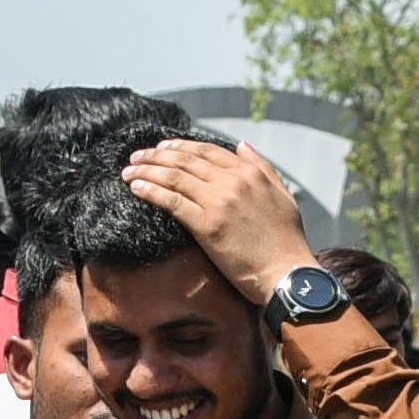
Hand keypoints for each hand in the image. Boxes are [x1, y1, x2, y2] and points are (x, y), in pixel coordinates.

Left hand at [118, 136, 324, 311]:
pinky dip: (151, 191)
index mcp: (250, 173)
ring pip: (174, 177)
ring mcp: (219, 202)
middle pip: (185, 160)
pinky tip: (136, 188)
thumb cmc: (288, 241)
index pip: (206, 150)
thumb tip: (242, 144)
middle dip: (156, 155)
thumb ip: (263, 167)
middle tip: (137, 157)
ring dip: (147, 170)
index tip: (162, 148)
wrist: (288, 274)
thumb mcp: (283, 195)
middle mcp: (232, 182)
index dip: (180, 146)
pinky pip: (171, 201)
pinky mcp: (207, 225)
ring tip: (129, 171)